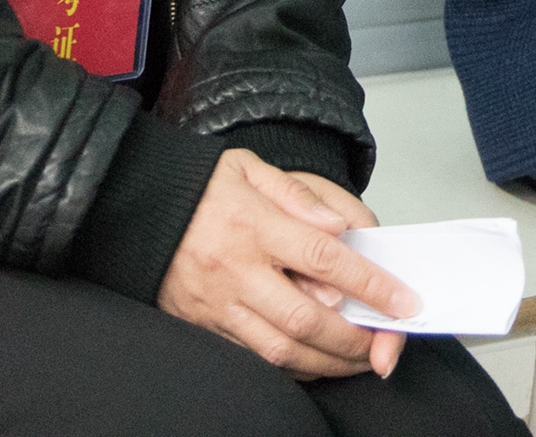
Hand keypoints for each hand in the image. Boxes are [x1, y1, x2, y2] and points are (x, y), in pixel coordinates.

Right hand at [158, 150, 417, 379]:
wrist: (132, 206)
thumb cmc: (197, 186)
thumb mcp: (249, 168)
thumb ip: (299, 194)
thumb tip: (341, 225)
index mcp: (253, 225)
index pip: (324, 258)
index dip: (370, 284)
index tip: (403, 301)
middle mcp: (236, 270)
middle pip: (307, 319)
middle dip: (355, 338)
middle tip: (387, 342)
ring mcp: (217, 304)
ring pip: (281, 350)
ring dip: (329, 362)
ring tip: (361, 359)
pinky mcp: (203, 325)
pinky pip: (254, 358)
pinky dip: (292, 367)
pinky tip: (318, 362)